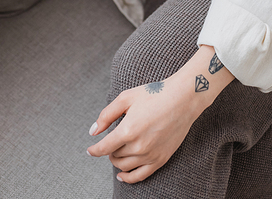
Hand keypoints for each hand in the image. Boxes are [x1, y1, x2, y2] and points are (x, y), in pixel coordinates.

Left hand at [87, 46, 234, 183]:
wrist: (182, 99)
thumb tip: (93, 132)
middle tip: (111, 141)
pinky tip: (122, 175)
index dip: (94, 150)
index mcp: (128, 130)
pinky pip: (140, 176)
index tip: (89, 150)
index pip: (104, 148)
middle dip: (108, 151)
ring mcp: (151, 155)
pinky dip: (128, 178)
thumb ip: (107, 115)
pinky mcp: (161, 159)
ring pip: (125, 167)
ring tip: (117, 152)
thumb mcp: (126, 98)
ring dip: (117, 161)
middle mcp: (139, 146)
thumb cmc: (154, 94)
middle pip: (114, 156)